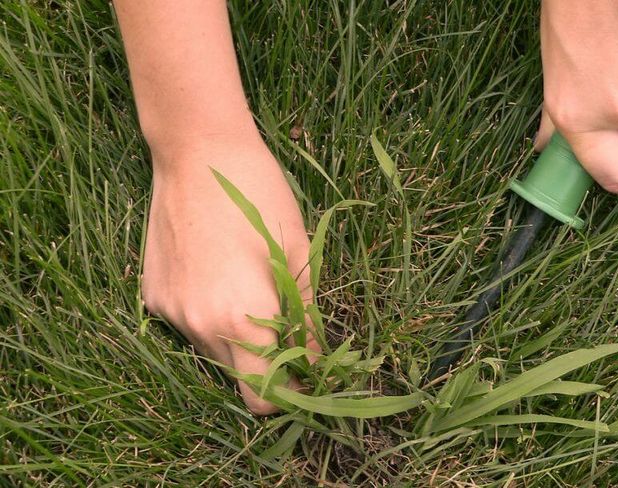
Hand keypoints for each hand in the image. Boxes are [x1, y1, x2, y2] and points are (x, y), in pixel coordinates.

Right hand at [142, 134, 316, 414]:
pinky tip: (218, 274)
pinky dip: (209, 315)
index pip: (263, 398)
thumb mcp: (298, 254)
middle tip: (287, 330)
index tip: (307, 374)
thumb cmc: (260, 196)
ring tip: (251, 290)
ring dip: (237, 339)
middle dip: (267, 365)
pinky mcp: (152, 295)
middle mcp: (200, 326)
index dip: (290, 394)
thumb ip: (307, 317)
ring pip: (212, 352)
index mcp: (242, 319)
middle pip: (238, 378)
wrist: (196, 151)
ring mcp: (170, 312)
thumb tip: (317, 360)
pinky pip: (188, 324)